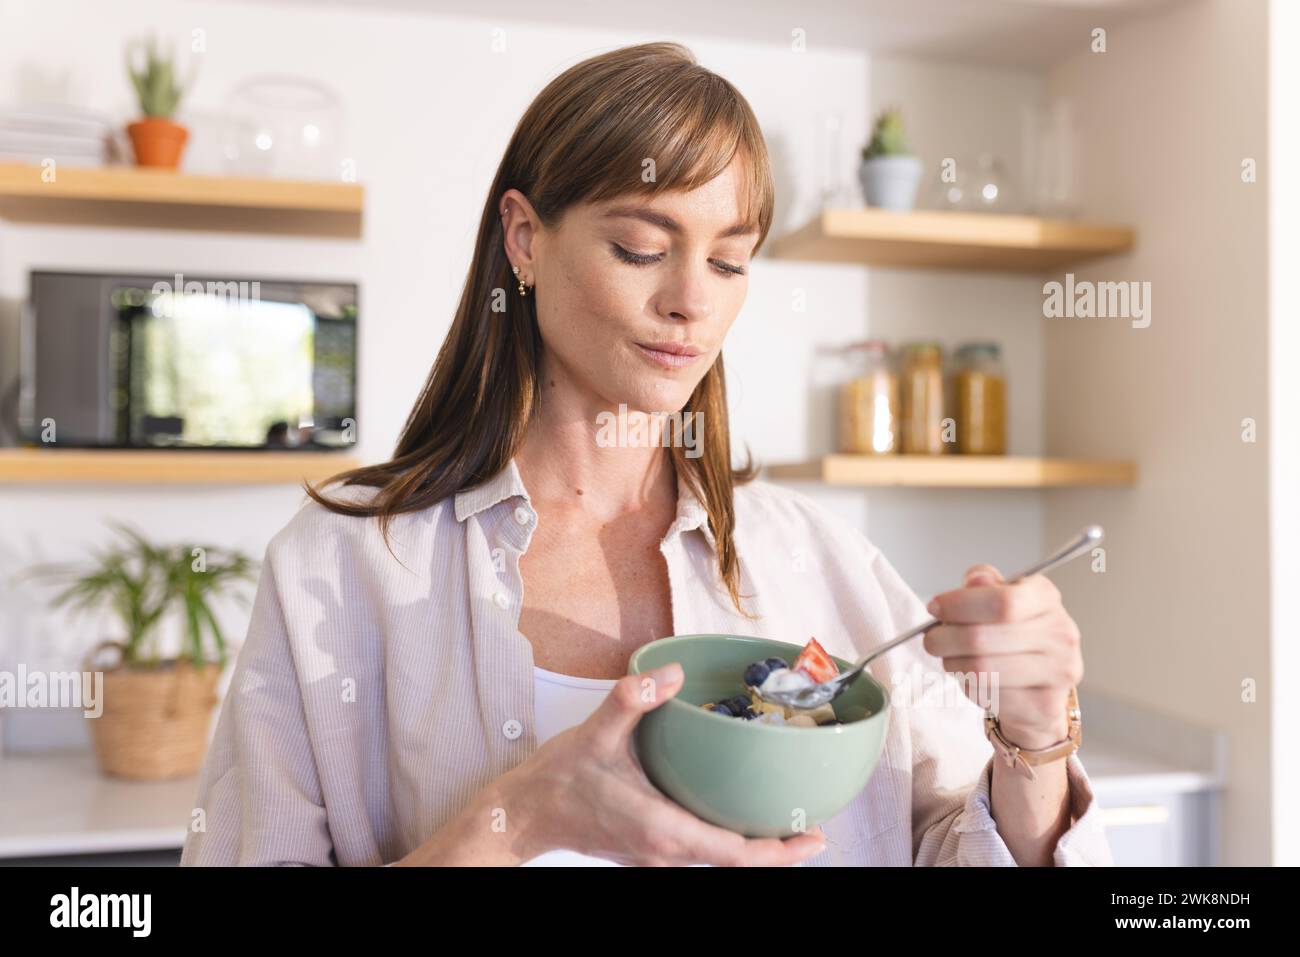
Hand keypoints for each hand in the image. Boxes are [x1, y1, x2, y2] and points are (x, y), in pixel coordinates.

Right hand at [500, 663, 827, 865]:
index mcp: (662, 829)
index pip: (735, 855)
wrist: (525, 814)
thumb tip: (669, 673)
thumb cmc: (559, 780)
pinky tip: (738, 815)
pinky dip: (729, 841)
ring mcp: (658, 855)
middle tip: (815, 826)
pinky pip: (702, 852)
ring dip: (755, 847)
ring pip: (719, 859)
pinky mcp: (650, 850)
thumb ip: (632, 699)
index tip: (812, 836)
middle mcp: (666, 851)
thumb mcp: (595, 733)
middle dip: (778, 849)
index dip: (779, 852)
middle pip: (737, 862)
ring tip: (787, 822)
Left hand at [923, 565, 1082, 749]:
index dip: (959, 605)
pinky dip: (970, 687)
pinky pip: (990, 695)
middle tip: (932, 640)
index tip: (935, 608)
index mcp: (1046, 597)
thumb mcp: (996, 599)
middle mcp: (1060, 633)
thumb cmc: (1012, 637)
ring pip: (982, 669)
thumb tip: (975, 580)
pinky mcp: (1046, 704)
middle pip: (983, 637)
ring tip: (951, 659)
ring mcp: (1059, 671)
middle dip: (944, 639)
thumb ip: (983, 586)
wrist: (1038, 687)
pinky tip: (975, 680)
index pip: (1001, 601)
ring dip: (953, 664)